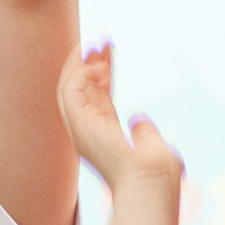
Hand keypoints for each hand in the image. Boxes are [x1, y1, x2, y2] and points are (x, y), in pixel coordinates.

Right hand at [59, 44, 177, 193]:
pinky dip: (80, 71)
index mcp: (102, 135)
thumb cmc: (156, 175)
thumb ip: (144, 130)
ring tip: (98, 40)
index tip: (111, 51)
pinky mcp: (78, 124)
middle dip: (89, 61)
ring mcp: (79, 129)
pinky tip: (99, 59)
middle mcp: (86, 131)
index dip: (102, 72)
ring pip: (68, 86)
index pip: (96, 96)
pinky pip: (69, 90)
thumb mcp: (153, 144)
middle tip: (103, 38)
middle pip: (80, 87)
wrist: (150, 186)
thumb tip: (139, 118)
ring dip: (81, 61)